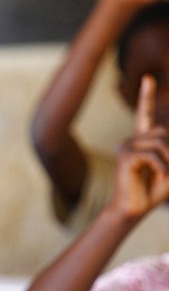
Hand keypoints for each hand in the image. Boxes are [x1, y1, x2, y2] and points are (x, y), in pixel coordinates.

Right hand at [112, 74, 168, 218]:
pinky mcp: (126, 156)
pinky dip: (162, 167)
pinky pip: (152, 155)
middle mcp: (132, 141)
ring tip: (165, 175)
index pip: (145, 114)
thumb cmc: (152, 192)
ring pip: (159, 142)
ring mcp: (127, 147)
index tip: (147, 79)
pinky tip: (158, 177)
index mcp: (143, 141)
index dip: (146, 96)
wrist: (132, 211)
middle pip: (162, 131)